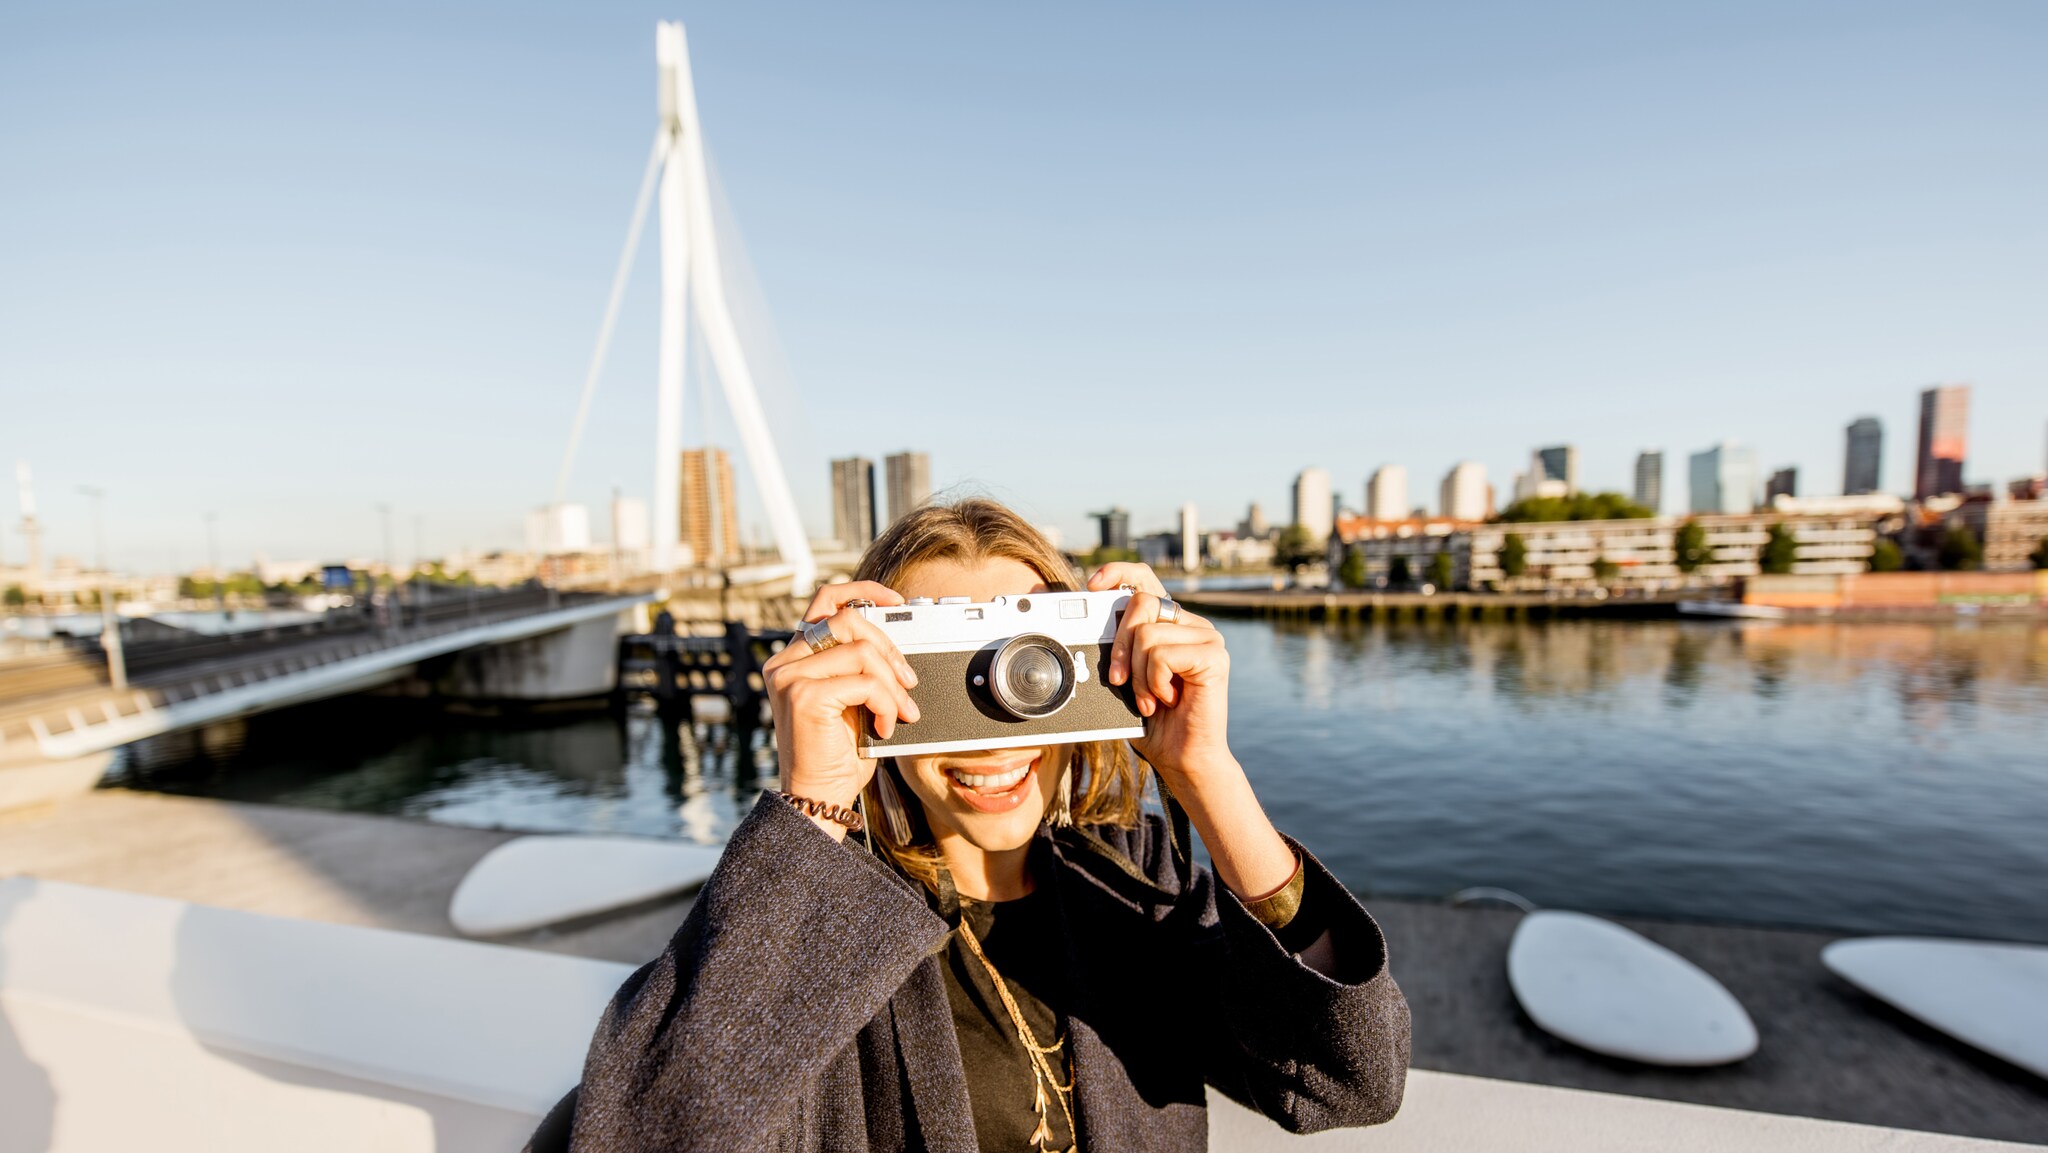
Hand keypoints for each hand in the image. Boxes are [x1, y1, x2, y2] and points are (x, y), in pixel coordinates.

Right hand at [760, 582, 920, 838]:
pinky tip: (885, 726)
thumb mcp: (853, 701)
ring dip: (892, 683)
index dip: (862, 592)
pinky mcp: (803, 696)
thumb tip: (896, 645)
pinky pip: (863, 681)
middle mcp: (785, 663)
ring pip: (861, 651)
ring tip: (900, 712)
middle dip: (889, 649)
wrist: (817, 798)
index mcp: (795, 658)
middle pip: (848, 621)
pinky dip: (886, 703)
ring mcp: (790, 677)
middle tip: (909, 683)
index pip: (826, 601)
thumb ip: (860, 668)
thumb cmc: (837, 756)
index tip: (894, 601)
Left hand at [1087, 563, 1233, 788]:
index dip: (1118, 573)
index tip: (1092, 585)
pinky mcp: (1214, 656)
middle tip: (1119, 679)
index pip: (1145, 580)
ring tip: (1150, 699)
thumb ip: (1117, 647)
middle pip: (1140, 604)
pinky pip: (1162, 655)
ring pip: (1147, 634)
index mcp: (1170, 623)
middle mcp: (1192, 624)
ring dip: (1138, 676)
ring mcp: (1207, 637)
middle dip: (1119, 645)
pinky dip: (1154, 683)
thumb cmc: (1153, 721)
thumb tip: (1087, 623)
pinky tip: (1168, 699)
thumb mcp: (1126, 676)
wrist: (1181, 757)